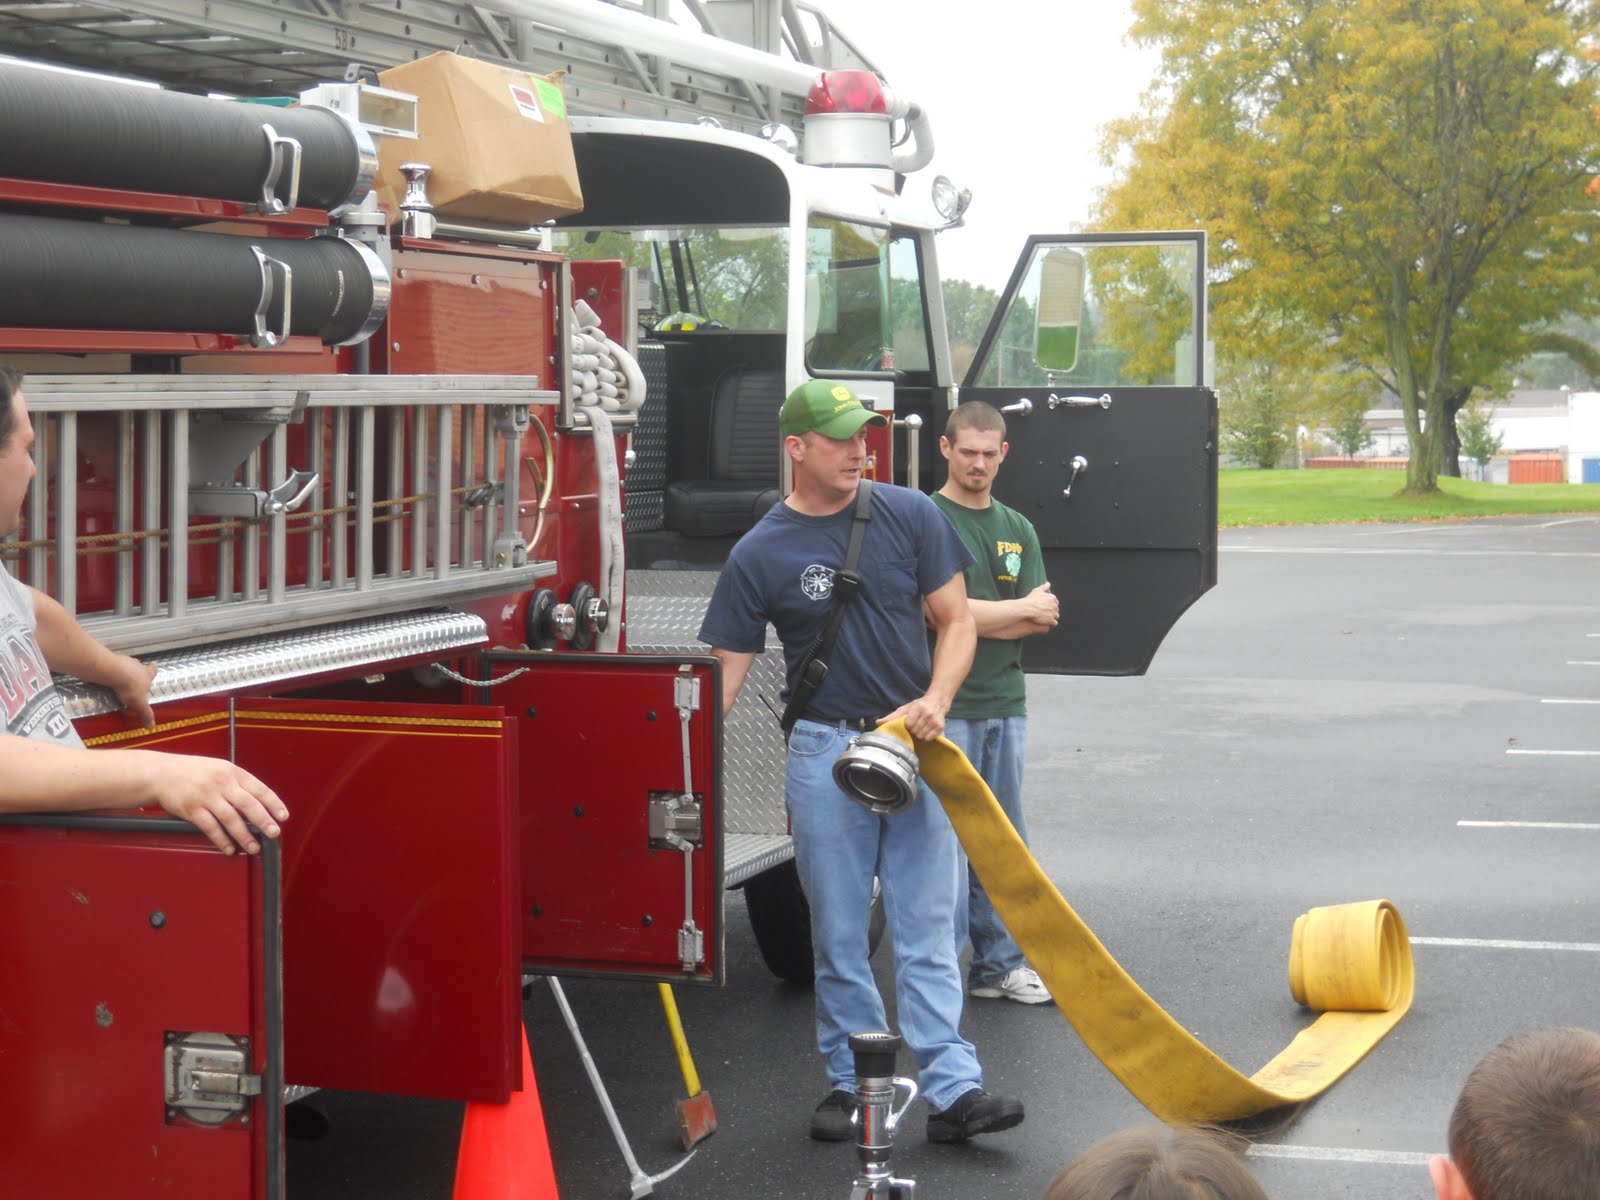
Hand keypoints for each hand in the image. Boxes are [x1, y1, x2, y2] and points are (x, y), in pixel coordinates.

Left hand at [108, 656, 157, 727]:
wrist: (114, 673)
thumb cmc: (131, 687)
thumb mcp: (139, 704)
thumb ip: (145, 714)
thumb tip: (152, 727)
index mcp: (147, 675)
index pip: (153, 670)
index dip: (153, 669)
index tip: (153, 666)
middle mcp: (138, 666)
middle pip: (139, 666)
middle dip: (137, 671)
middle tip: (132, 679)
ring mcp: (124, 661)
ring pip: (126, 665)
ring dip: (123, 671)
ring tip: (117, 679)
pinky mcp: (111, 660)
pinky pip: (112, 665)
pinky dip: (111, 670)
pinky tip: (107, 677)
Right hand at [140, 752, 289, 855]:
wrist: (161, 773)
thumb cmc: (194, 772)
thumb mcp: (220, 769)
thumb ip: (238, 784)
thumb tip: (260, 804)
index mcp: (233, 772)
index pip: (259, 789)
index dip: (274, 804)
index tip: (283, 817)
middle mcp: (221, 783)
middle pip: (248, 805)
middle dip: (264, 821)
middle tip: (274, 834)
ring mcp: (206, 796)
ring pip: (231, 819)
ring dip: (245, 836)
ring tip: (254, 847)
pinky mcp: (192, 809)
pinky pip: (211, 827)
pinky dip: (222, 840)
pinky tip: (230, 848)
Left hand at [880, 692, 947, 741]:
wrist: (938, 701)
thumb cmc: (919, 705)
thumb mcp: (905, 708)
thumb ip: (892, 716)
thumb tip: (878, 722)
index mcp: (918, 708)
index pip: (908, 724)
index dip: (907, 725)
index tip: (908, 723)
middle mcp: (928, 714)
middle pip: (914, 731)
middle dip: (913, 730)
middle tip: (915, 725)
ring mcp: (935, 721)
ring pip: (921, 736)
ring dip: (919, 734)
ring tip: (920, 727)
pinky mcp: (940, 727)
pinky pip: (929, 739)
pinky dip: (926, 737)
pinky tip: (926, 730)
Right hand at [1022, 582, 1059, 627]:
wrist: (1028, 608)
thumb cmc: (1031, 599)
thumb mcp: (1037, 591)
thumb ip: (1044, 587)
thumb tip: (1048, 583)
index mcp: (1052, 598)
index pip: (1055, 602)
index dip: (1050, 605)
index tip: (1045, 607)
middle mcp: (1055, 605)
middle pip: (1056, 609)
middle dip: (1052, 611)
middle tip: (1045, 613)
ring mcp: (1053, 613)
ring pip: (1056, 616)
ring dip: (1052, 617)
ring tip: (1046, 619)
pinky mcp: (1051, 620)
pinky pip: (1054, 623)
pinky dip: (1052, 623)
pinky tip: (1047, 623)